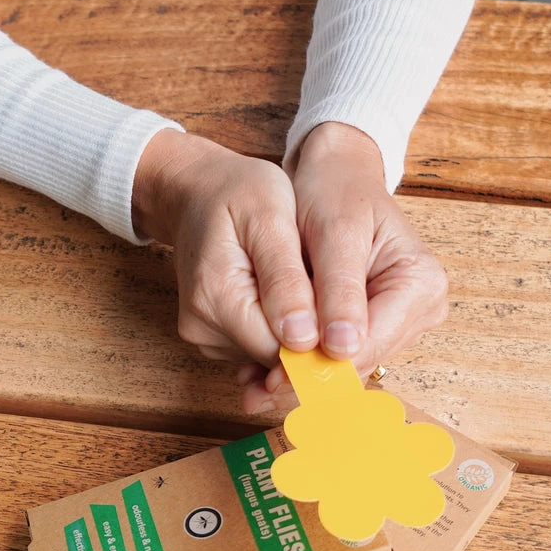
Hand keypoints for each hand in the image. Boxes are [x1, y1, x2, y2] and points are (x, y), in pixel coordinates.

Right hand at [132, 130, 312, 400]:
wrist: (197, 191)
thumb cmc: (238, 193)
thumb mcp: (271, 217)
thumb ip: (286, 280)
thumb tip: (302, 339)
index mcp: (216, 296)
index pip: (285, 348)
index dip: (325, 341)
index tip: (353, 322)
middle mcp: (202, 326)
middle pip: (277, 358)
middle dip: (314, 336)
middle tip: (336, 296)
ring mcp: (204, 336)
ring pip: (271, 356)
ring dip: (299, 333)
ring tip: (308, 287)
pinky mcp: (212, 338)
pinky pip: (259, 347)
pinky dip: (282, 329)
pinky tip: (290, 297)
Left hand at [244, 122, 447, 408]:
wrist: (333, 173)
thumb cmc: (335, 192)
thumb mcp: (335, 233)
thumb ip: (338, 290)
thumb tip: (341, 348)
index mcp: (421, 284)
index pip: (369, 344)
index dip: (321, 366)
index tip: (273, 376)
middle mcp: (418, 309)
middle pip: (357, 362)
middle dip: (306, 377)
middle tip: (254, 391)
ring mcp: (396, 320)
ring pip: (343, 365)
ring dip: (298, 376)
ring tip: (250, 385)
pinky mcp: (369, 325)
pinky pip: (333, 354)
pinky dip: (299, 362)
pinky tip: (259, 370)